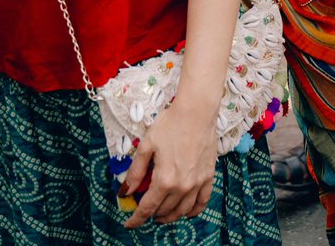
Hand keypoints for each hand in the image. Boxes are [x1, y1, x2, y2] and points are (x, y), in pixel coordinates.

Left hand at [121, 104, 217, 227]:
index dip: (136, 219)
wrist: (197, 110)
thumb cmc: (170, 124)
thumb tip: (126, 191)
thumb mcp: (147, 145)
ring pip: (182, 210)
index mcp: (164, 180)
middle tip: (145, 210)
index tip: (129, 223)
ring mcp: (197, 183)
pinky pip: (202, 202)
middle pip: (164, 210)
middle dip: (152, 214)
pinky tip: (186, 212)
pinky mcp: (208, 176)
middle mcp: (182, 186)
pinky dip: (193, 211)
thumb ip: (136, 171)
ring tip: (161, 214)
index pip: (147, 208)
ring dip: (170, 216)